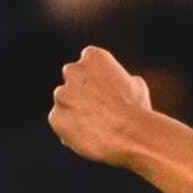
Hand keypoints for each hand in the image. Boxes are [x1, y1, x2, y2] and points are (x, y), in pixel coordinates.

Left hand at [49, 46, 155, 166]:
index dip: (101, 77)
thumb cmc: (137, 108)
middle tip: (103, 107)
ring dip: (77, 109)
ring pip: (66, 101)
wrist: (130, 135)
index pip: (91, 62)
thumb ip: (117, 80)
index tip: (111, 90)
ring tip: (100, 126)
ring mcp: (61, 94)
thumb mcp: (136, 86)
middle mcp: (72, 71)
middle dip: (84, 90)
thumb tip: (115, 85)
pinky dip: (72, 128)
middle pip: (74, 79)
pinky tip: (91, 136)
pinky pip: (62, 122)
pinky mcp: (55, 116)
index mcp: (94, 57)